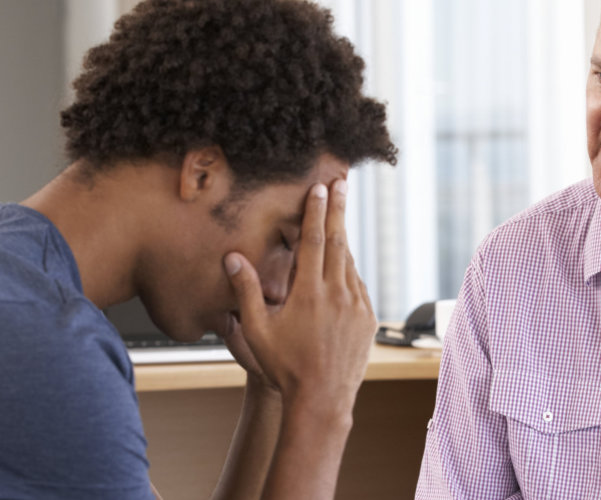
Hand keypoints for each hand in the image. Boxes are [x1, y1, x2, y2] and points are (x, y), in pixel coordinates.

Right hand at [223, 180, 375, 407]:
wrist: (322, 401)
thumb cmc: (284, 367)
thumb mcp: (257, 330)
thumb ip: (246, 291)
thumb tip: (232, 257)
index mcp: (309, 293)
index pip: (313, 241)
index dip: (316, 212)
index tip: (321, 188)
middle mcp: (338, 294)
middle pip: (338, 242)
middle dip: (338, 211)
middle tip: (341, 184)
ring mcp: (357, 306)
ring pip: (350, 264)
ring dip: (343, 240)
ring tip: (338, 221)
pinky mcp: (368, 320)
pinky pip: (358, 286)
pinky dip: (349, 271)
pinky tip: (343, 267)